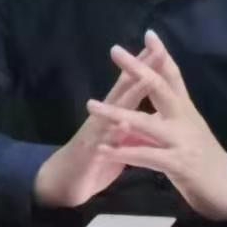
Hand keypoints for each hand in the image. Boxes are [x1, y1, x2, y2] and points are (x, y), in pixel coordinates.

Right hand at [34, 39, 159, 209]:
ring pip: (115, 109)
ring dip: (129, 94)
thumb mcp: (118, 137)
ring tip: (145, 78)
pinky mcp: (91, 153)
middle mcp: (105, 115)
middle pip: (125, 87)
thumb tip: (155, 111)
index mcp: (115, 112)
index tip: (162, 45)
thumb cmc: (96, 158)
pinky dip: (114, 133)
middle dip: (140, 67)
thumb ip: (134, 121)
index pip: (133, 84)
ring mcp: (97, 132)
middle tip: (156, 47)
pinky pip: (103, 142)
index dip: (146, 66)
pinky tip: (123, 124)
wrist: (64, 181)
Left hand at [88, 31, 226, 221]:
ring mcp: (181, 140)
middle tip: (115, 50)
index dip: (161, 54)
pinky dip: (124, 152)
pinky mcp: (178, 163)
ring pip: (145, 122)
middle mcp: (184, 118)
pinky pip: (146, 156)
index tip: (148, 34)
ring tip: (91, 105)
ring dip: (116, 114)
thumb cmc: (202, 157)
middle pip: (159, 87)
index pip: (173, 75)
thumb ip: (164, 113)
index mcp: (185, 108)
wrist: (226, 190)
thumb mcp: (184, 129)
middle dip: (137, 68)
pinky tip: (105, 149)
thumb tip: (146, 94)